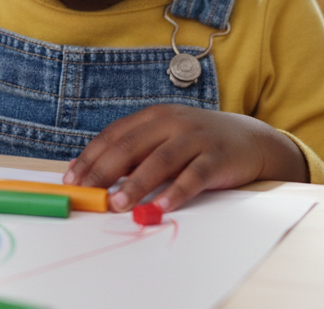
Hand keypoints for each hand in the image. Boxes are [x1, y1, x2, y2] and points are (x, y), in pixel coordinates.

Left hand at [62, 105, 307, 212]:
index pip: (115, 135)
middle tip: (87, 192)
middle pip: (131, 145)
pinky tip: (160, 207)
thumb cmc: (199, 143)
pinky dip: (175, 192)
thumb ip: (138, 154)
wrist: (251, 141)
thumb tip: (98, 178)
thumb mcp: (166, 139)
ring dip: (136, 184)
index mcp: (155, 116)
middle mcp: (173, 123)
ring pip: (160, 161)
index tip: (73, 179)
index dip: (91, 157)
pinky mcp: (217, 158)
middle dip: (105, 170)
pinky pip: (193, 177)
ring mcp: (196, 138)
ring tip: (117, 204)